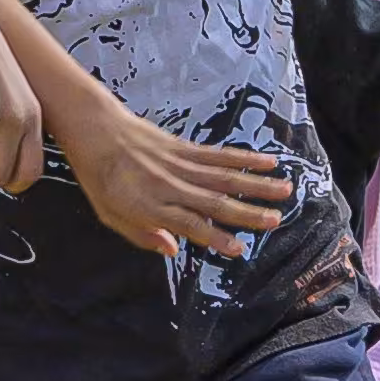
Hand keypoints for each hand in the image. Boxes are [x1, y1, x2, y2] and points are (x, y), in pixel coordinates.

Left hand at [59, 108, 295, 260]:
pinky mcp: (184, 147)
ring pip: (224, 176)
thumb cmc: (99, 178)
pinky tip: (268, 162)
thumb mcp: (109, 215)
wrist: (94, 130)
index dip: (215, 237)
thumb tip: (174, 250)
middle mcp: (168, 186)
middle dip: (246, 213)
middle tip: (274, 221)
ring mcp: (178, 165)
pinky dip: (245, 158)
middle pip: (213, 201)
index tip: (239, 249)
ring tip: (285, 191)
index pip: (189, 225)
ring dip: (256, 185)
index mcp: (149, 206)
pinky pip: (218, 154)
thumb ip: (141, 234)